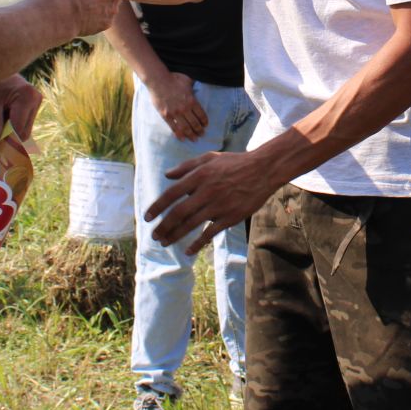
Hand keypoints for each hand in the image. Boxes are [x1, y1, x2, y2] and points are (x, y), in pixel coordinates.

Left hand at [0, 74, 40, 140]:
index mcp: (27, 98)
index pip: (19, 129)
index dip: (8, 142)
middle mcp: (36, 99)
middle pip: (24, 131)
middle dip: (10, 140)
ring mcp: (37, 101)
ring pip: (24, 129)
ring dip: (11, 134)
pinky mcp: (33, 103)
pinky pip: (24, 122)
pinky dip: (13, 127)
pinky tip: (2, 126)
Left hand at [145, 150, 277, 254]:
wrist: (263, 170)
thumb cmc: (235, 162)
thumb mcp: (210, 158)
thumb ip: (187, 166)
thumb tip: (167, 175)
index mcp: (199, 176)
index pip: (172, 194)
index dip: (157, 207)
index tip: (147, 217)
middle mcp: (206, 192)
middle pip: (178, 213)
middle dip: (163, 226)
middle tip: (154, 236)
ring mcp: (218, 206)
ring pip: (191, 225)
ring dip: (175, 236)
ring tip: (164, 243)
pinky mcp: (230, 217)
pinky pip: (210, 233)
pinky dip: (197, 244)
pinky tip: (188, 251)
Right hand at [147, 71, 208, 141]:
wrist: (158, 80)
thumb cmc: (174, 78)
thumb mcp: (188, 80)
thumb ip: (195, 85)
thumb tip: (201, 82)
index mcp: (192, 101)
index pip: (201, 115)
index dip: (204, 122)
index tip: (205, 126)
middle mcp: (185, 109)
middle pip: (195, 124)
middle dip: (199, 131)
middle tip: (202, 135)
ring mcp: (175, 113)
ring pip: (185, 128)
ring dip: (191, 135)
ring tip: (194, 139)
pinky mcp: (166, 116)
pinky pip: (174, 128)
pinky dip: (179, 134)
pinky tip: (182, 139)